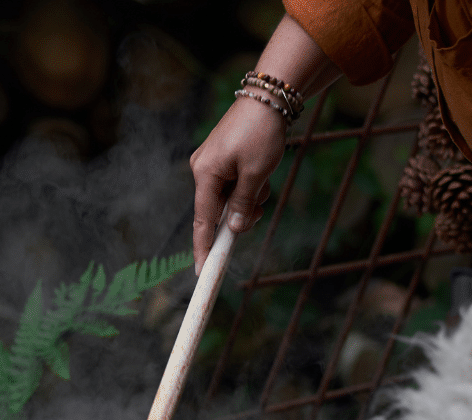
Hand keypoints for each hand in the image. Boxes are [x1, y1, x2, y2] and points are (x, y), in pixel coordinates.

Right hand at [189, 13, 341, 273]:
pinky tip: (260, 171)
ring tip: (263, 177)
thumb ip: (244, 206)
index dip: (204, 250)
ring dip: (247, 199)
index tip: (202, 273)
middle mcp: (202, 170)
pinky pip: (232, 186)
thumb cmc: (262, 131)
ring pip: (228, 200)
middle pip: (216, 212)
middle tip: (259, 205)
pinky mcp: (221, 159)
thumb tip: (236, 231)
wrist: (269, 94)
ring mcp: (210, 164)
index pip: (202, 223)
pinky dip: (247, 187)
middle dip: (239, 215)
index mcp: (205, 174)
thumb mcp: (257, 173)